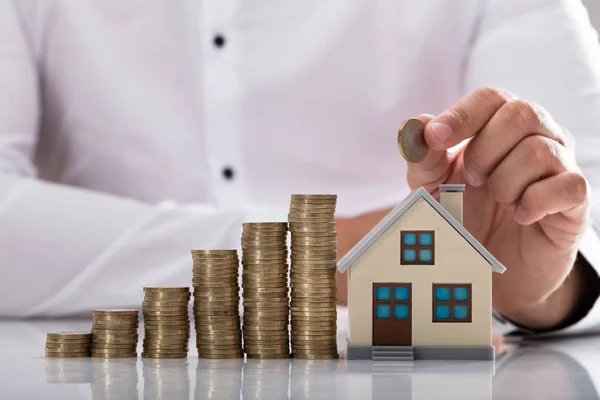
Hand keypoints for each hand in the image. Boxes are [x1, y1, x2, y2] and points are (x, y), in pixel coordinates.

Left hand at [407, 87, 589, 328]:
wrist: (488, 266)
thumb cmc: (461, 213)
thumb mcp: (431, 186)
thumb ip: (424, 157)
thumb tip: (417, 126)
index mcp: (497, 124)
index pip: (490, 98)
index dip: (462, 115)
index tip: (436, 137)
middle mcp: (535, 135)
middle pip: (522, 113)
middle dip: (485, 150)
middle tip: (473, 180)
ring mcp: (559, 165)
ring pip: (540, 151)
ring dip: (505, 182)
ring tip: (498, 200)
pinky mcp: (575, 200)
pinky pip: (568, 185)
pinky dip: (534, 202)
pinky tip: (520, 216)